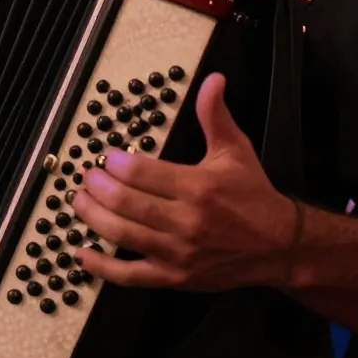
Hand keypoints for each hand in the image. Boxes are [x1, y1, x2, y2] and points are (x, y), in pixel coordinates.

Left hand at [73, 74, 297, 291]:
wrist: (279, 246)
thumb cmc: (253, 195)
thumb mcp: (236, 150)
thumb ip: (215, 115)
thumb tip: (212, 79)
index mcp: (197, 187)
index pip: (142, 173)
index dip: (115, 164)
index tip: (106, 158)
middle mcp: (185, 221)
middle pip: (126, 203)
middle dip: (98, 187)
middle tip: (86, 177)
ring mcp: (177, 253)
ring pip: (122, 235)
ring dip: (92, 217)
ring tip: (78, 201)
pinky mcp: (174, 277)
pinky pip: (131, 275)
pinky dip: (102, 266)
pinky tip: (82, 253)